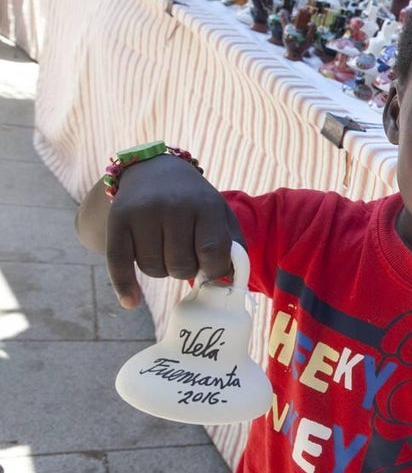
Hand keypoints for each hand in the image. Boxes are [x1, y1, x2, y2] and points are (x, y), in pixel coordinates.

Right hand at [104, 155, 238, 307]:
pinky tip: (131, 302)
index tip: (211, 268)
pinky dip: (125, 286)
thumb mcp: (220, 214)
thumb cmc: (194, 201)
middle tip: (185, 253)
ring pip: (154, 269)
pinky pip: (119, 263)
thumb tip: (232, 281)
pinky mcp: (119, 220)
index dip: (214, 270)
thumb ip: (233, 246)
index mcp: (205, 205)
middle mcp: (173, 207)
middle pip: (181, 266)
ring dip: (161, 270)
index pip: (212, 253)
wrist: (154, 170)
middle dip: (186, 269)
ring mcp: (144, 213)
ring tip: (165, 249)